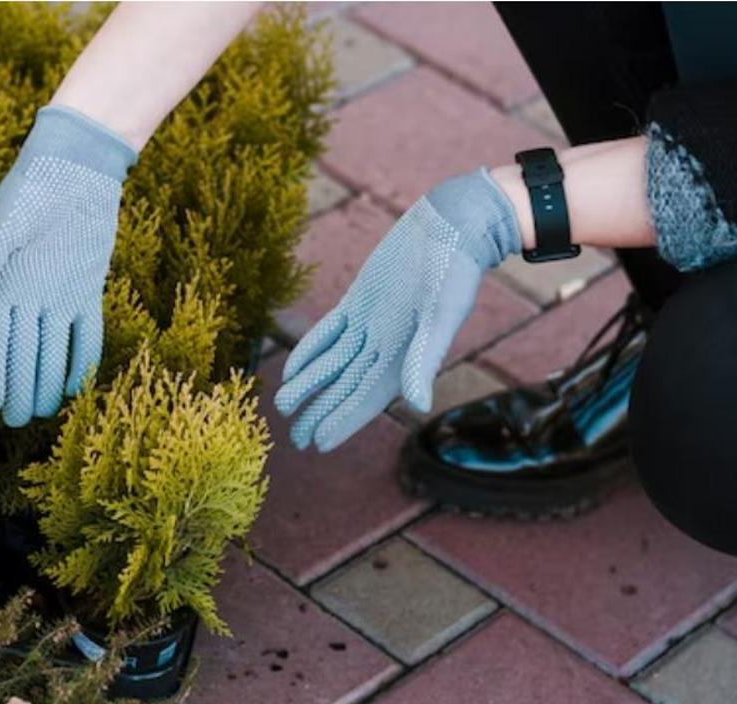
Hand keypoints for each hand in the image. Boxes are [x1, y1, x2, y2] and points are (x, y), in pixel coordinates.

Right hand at [0, 105, 136, 426]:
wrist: (76, 165)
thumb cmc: (31, 190)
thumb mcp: (2, 230)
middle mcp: (26, 295)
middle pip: (22, 353)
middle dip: (20, 388)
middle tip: (19, 422)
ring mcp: (58, 293)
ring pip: (52, 349)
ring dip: (48, 380)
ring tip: (44, 412)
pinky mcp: (87, 287)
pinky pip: (85, 331)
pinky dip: (82, 358)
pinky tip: (79, 385)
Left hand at [275, 168, 520, 450]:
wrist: (453, 224)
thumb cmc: (454, 271)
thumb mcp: (440, 316)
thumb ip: (425, 360)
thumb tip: (417, 406)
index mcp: (404, 358)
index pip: (365, 400)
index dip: (341, 422)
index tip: (316, 445)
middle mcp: (384, 347)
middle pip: (344, 387)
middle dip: (320, 412)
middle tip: (294, 439)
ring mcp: (369, 324)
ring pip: (332, 363)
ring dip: (309, 385)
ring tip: (282, 407)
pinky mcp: (359, 301)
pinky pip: (328, 332)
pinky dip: (309, 350)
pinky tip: (291, 369)